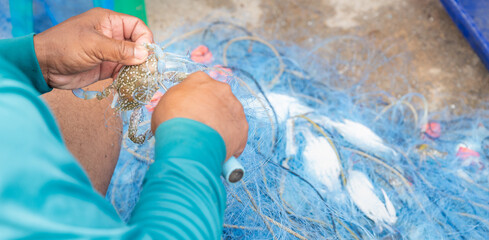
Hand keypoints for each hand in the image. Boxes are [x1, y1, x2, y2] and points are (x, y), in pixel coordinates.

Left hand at [34, 8, 152, 89]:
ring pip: (132, 60)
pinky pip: (123, 72)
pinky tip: (129, 85)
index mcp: (109, 22)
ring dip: (137, 70)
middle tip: (147, 70)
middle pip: (138, 44)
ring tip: (139, 81)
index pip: (137, 27)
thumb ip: (120, 50)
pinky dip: (128, 79)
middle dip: (143, 57)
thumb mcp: (93, 45)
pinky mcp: (106, 68)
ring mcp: (109, 53)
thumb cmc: (64, 47)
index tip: (146, 54)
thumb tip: (144, 54)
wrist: (43, 66)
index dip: (145, 39)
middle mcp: (112, 36)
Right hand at [151, 72, 248, 159]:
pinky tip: (218, 149)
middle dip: (210, 111)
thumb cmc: (171, 121)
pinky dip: (229, 141)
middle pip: (217, 99)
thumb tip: (179, 108)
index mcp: (200, 80)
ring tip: (209, 140)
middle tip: (200, 126)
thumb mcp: (164, 104)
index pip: (199, 86)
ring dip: (221, 125)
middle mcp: (221, 89)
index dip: (194, 100)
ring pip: (229, 115)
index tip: (191, 111)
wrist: (189, 141)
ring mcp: (234, 107)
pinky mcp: (243, 125)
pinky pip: (236, 133)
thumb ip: (176, 101)